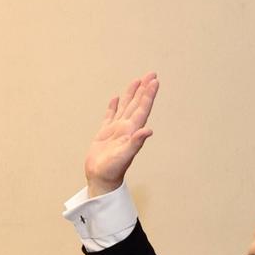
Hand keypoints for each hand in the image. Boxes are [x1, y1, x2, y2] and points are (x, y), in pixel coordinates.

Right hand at [85, 72, 159, 196]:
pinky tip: (115, 99)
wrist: (100, 180)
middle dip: (143, 89)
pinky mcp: (104, 135)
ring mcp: (115, 131)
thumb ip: (136, 142)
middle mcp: (126, 128)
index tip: (154, 81)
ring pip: (125, 107)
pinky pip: (110, 116)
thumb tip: (148, 130)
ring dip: (131, 94)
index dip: (148, 95)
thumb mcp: (125, 156)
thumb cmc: (112, 170)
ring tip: (136, 81)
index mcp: (131, 131)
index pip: (142, 109)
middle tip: (151, 74)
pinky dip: (113, 107)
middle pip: (136, 104)